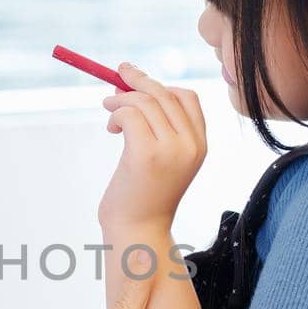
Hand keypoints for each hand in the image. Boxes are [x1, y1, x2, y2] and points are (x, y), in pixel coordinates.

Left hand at [96, 63, 207, 231]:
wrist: (137, 232)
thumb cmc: (142, 196)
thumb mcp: (160, 159)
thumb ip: (157, 127)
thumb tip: (130, 85)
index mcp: (200, 145)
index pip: (187, 98)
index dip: (160, 85)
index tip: (136, 81)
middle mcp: (191, 145)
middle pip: (164, 94)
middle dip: (137, 82)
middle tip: (116, 76)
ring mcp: (171, 149)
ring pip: (144, 101)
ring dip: (120, 100)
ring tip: (108, 110)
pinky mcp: (147, 154)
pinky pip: (129, 114)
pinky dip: (115, 113)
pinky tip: (111, 129)